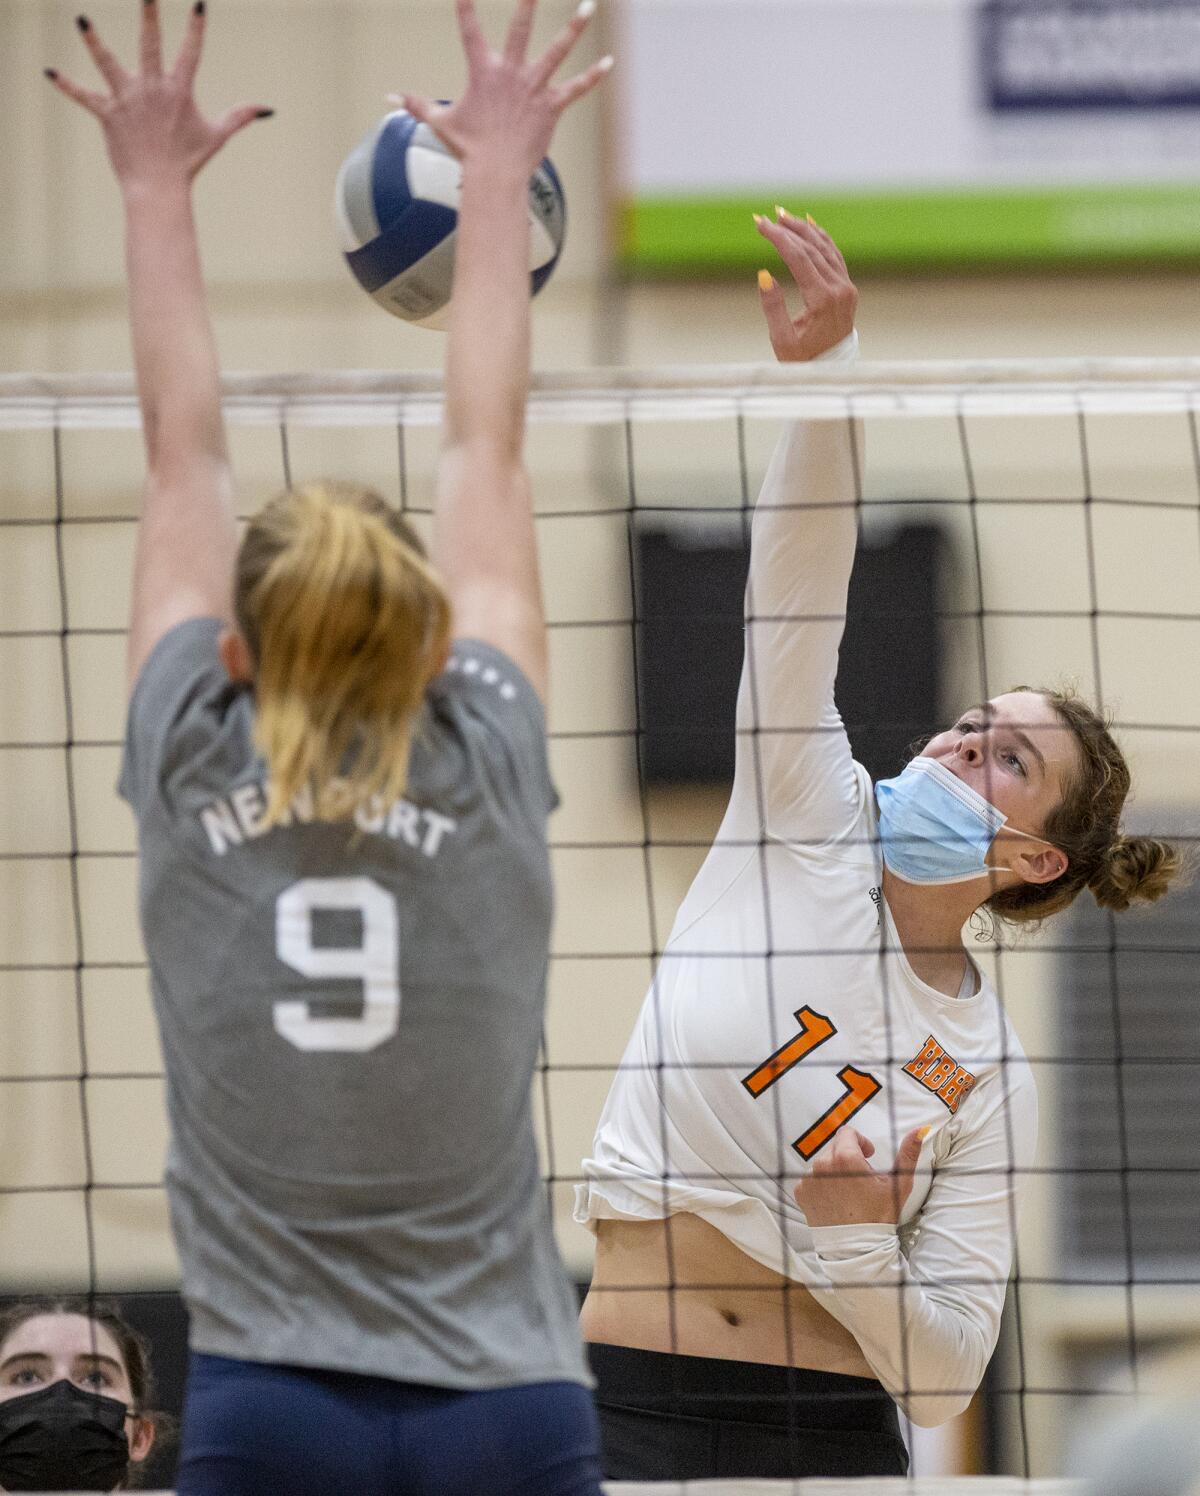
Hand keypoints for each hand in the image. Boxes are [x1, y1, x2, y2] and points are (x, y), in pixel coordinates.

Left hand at [45, 2, 270, 197]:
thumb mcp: (217, 135)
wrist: (160, 187)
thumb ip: (240, 116)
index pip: (191, 53)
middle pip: (149, 45)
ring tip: (82, 21)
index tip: (199, 4)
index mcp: (179, 92)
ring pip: (109, 65)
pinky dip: (66, 86)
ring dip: (94, 42)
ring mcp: (128, 101)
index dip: (196, 28)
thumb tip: (268, 109)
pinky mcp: (108, 114)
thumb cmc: (188, 161)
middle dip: (148, 16)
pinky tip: (49, 72)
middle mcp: (153, 90)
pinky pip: (84, 97)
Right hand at [397, 0, 612, 178]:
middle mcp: (510, 73)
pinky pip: (576, 88)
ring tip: (590, 5)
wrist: (495, 174)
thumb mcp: (441, 122)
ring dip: (574, 27)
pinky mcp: (551, 106)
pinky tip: (610, 62)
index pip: (468, 28)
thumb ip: (417, 104)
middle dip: (528, 0)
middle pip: (520, 27)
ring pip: (557, 50)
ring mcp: (533, 87)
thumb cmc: (468, 149)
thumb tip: (390, 97)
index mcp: (482, 72)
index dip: (466, 2)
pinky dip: (594, 76)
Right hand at [754, 208, 857, 362]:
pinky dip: (822, 239)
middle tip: (768, 216)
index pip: (798, 259)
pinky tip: (810, 225)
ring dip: (804, 230)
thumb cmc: (802, 360)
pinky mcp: (848, 287)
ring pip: (825, 248)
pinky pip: (834, 256)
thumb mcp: (781, 340)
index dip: (778, 238)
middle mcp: (839, 289)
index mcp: (822, 301)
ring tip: (784, 216)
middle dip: (788, 230)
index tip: (760, 224)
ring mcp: (846, 287)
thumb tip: (763, 275)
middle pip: (812, 249)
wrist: (831, 371)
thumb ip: (773, 307)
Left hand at [794, 1125, 927, 1227]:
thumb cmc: (880, 1215)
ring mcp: (809, 1179)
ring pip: (824, 1164)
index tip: (869, 1156)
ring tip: (849, 1192)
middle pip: (836, 1148)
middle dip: (849, 1157)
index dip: (860, 1142)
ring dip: (835, 1171)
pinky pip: (812, 1180)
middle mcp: (822, 1164)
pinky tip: (836, 1199)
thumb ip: (908, 1153)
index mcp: (845, 1157)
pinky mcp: (801, 1193)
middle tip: (861, 1179)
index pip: (847, 1133)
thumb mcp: (898, 1184)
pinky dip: (823, 1185)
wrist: (858, 1249)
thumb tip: (921, 1129)